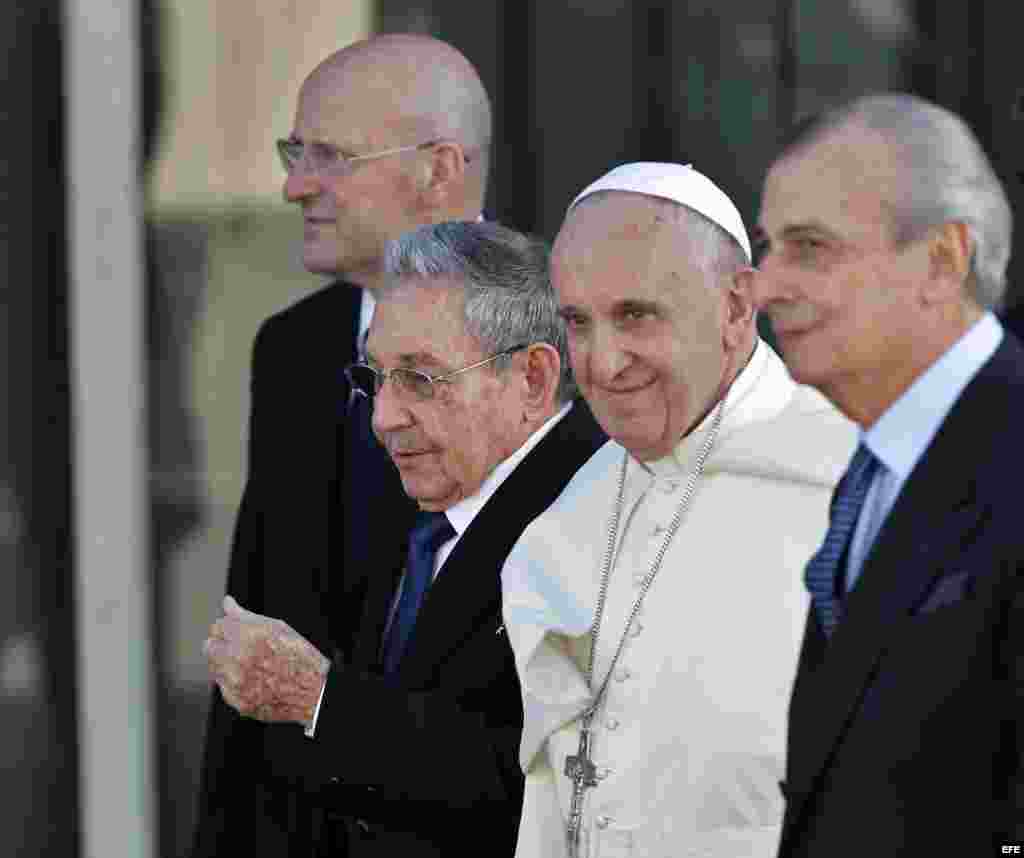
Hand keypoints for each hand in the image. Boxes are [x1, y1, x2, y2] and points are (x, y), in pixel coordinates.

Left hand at [203, 596, 329, 726]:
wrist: (314, 692)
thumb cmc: (300, 657)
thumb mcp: (278, 628)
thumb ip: (245, 616)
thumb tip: (227, 603)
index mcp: (247, 636)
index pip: (217, 626)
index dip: (227, 626)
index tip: (234, 629)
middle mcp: (237, 659)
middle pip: (208, 646)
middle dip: (221, 643)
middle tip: (238, 646)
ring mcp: (235, 683)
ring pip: (213, 667)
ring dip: (225, 662)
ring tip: (248, 664)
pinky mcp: (236, 702)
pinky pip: (223, 686)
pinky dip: (233, 682)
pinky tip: (253, 679)